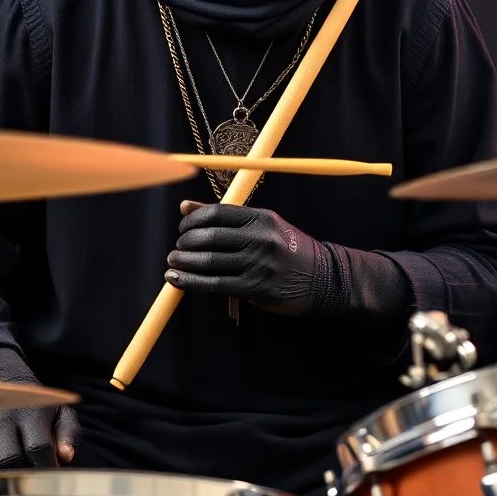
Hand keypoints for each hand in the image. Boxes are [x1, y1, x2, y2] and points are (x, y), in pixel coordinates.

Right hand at [0, 347, 80, 470]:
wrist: (2, 386)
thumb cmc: (37, 408)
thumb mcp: (59, 413)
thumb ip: (69, 434)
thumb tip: (66, 457)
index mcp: (30, 412)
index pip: (38, 447)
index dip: (47, 467)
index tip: (52, 476)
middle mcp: (3, 419)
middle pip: (11, 460)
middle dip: (24, 476)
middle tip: (33, 480)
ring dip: (3, 477)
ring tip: (16, 477)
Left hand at [165, 200, 320, 314]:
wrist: (322, 279)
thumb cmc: (288, 250)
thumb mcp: (264, 226)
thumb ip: (226, 217)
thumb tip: (185, 207)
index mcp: (261, 218)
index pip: (217, 213)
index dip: (193, 220)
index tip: (183, 227)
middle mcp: (260, 239)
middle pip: (210, 236)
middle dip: (186, 241)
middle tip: (177, 247)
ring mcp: (258, 264)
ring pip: (209, 261)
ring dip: (183, 262)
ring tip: (173, 262)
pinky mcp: (255, 288)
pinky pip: (214, 284)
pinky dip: (190, 282)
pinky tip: (176, 280)